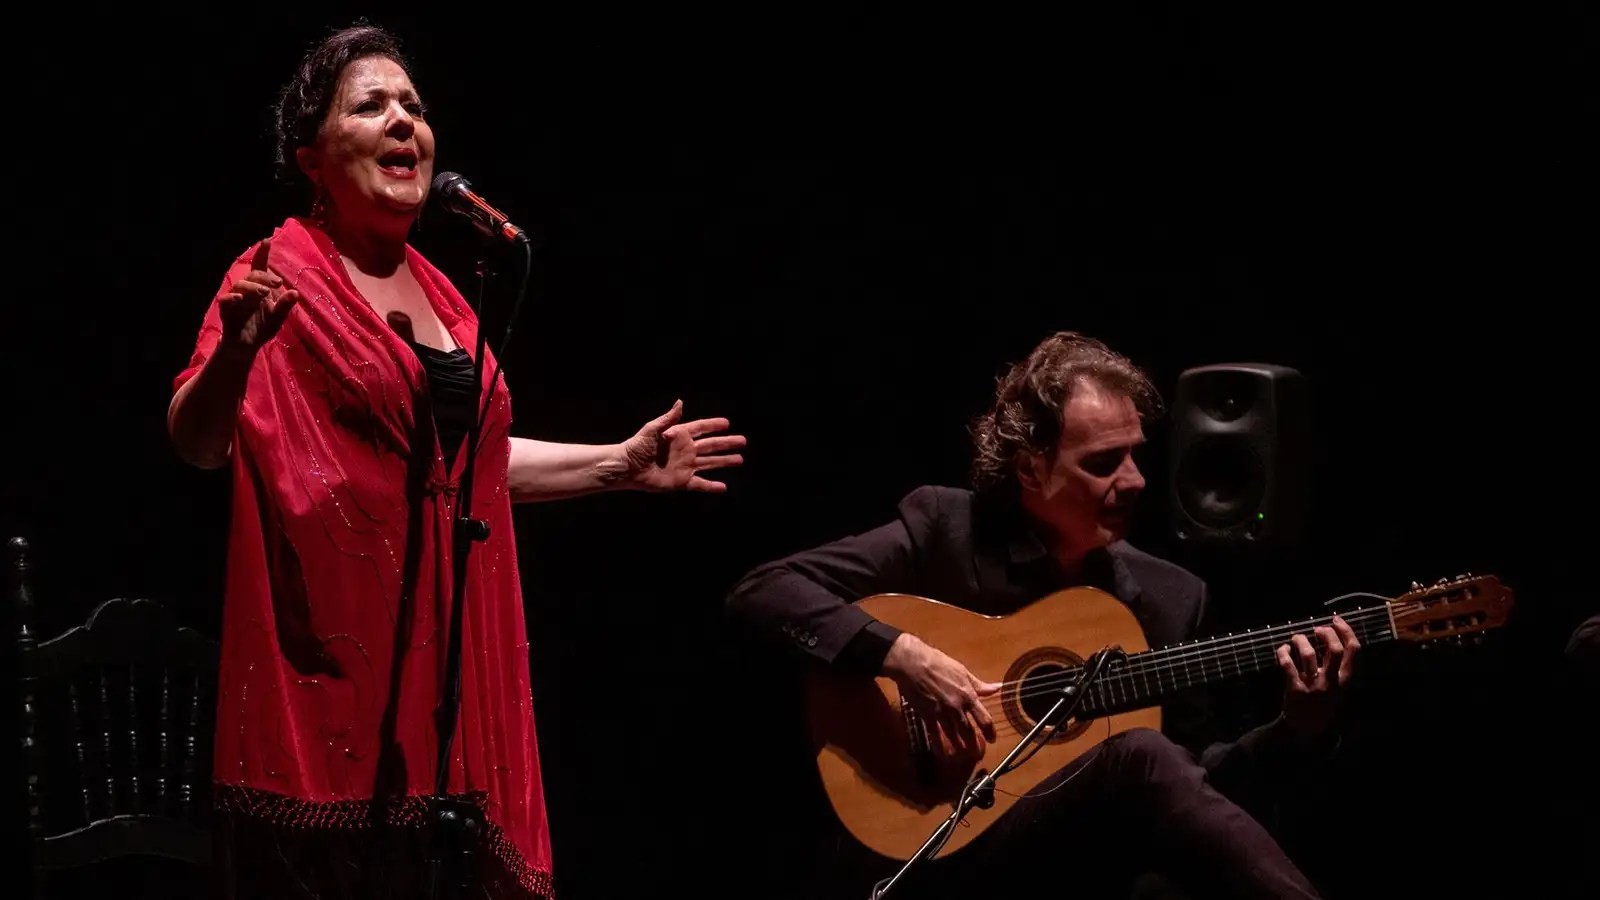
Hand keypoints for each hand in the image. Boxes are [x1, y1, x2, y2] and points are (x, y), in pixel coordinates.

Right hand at [218, 237, 299, 356]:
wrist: (248, 346)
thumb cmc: (262, 327)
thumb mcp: (278, 317)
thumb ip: (285, 305)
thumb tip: (295, 293)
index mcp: (260, 288)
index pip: (260, 268)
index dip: (262, 254)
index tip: (267, 240)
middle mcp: (247, 290)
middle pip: (253, 275)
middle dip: (265, 277)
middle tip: (277, 283)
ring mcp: (236, 299)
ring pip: (240, 284)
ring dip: (253, 287)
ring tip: (265, 293)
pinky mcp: (227, 310)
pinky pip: (225, 299)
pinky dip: (232, 297)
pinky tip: (240, 298)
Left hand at [618, 400, 745, 492]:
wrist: (628, 469)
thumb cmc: (636, 447)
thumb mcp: (651, 430)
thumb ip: (668, 418)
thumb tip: (680, 402)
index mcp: (679, 435)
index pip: (701, 428)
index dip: (713, 425)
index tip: (727, 423)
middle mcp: (686, 450)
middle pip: (711, 446)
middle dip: (727, 443)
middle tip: (743, 441)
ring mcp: (686, 466)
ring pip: (710, 463)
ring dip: (725, 461)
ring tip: (740, 459)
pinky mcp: (682, 481)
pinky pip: (700, 484)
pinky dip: (712, 486)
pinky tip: (723, 487)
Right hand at [882, 633, 1000, 758]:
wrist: (913, 663)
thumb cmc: (939, 663)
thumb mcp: (963, 672)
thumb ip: (979, 685)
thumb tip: (997, 688)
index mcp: (968, 695)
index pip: (984, 719)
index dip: (990, 731)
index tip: (992, 738)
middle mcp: (957, 707)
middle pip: (969, 731)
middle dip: (975, 744)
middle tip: (978, 752)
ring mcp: (942, 713)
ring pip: (954, 736)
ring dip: (960, 747)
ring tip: (963, 755)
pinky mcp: (927, 715)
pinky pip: (935, 734)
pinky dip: (940, 745)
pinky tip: (943, 754)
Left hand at [1275, 615, 1359, 739]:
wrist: (1304, 730)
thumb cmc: (1321, 704)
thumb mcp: (1338, 689)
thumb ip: (1337, 668)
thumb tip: (1331, 638)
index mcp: (1344, 680)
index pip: (1352, 650)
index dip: (1346, 630)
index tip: (1336, 620)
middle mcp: (1331, 682)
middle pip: (1334, 650)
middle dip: (1326, 633)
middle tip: (1317, 629)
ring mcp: (1313, 686)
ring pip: (1308, 654)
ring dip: (1300, 640)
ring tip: (1296, 638)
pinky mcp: (1295, 689)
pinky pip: (1288, 665)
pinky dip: (1283, 652)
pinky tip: (1283, 650)